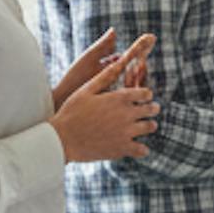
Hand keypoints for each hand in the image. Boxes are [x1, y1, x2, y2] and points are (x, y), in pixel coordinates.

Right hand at [52, 43, 160, 163]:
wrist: (61, 139)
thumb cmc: (71, 112)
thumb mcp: (86, 90)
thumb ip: (105, 77)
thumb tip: (119, 62)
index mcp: (119, 98)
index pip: (146, 93)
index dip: (146, 94)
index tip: (144, 97)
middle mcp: (126, 114)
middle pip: (151, 109)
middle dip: (152, 108)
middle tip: (151, 110)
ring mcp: (125, 132)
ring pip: (150, 127)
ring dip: (149, 126)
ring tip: (146, 126)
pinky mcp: (122, 149)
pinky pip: (142, 150)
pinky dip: (142, 148)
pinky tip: (138, 146)